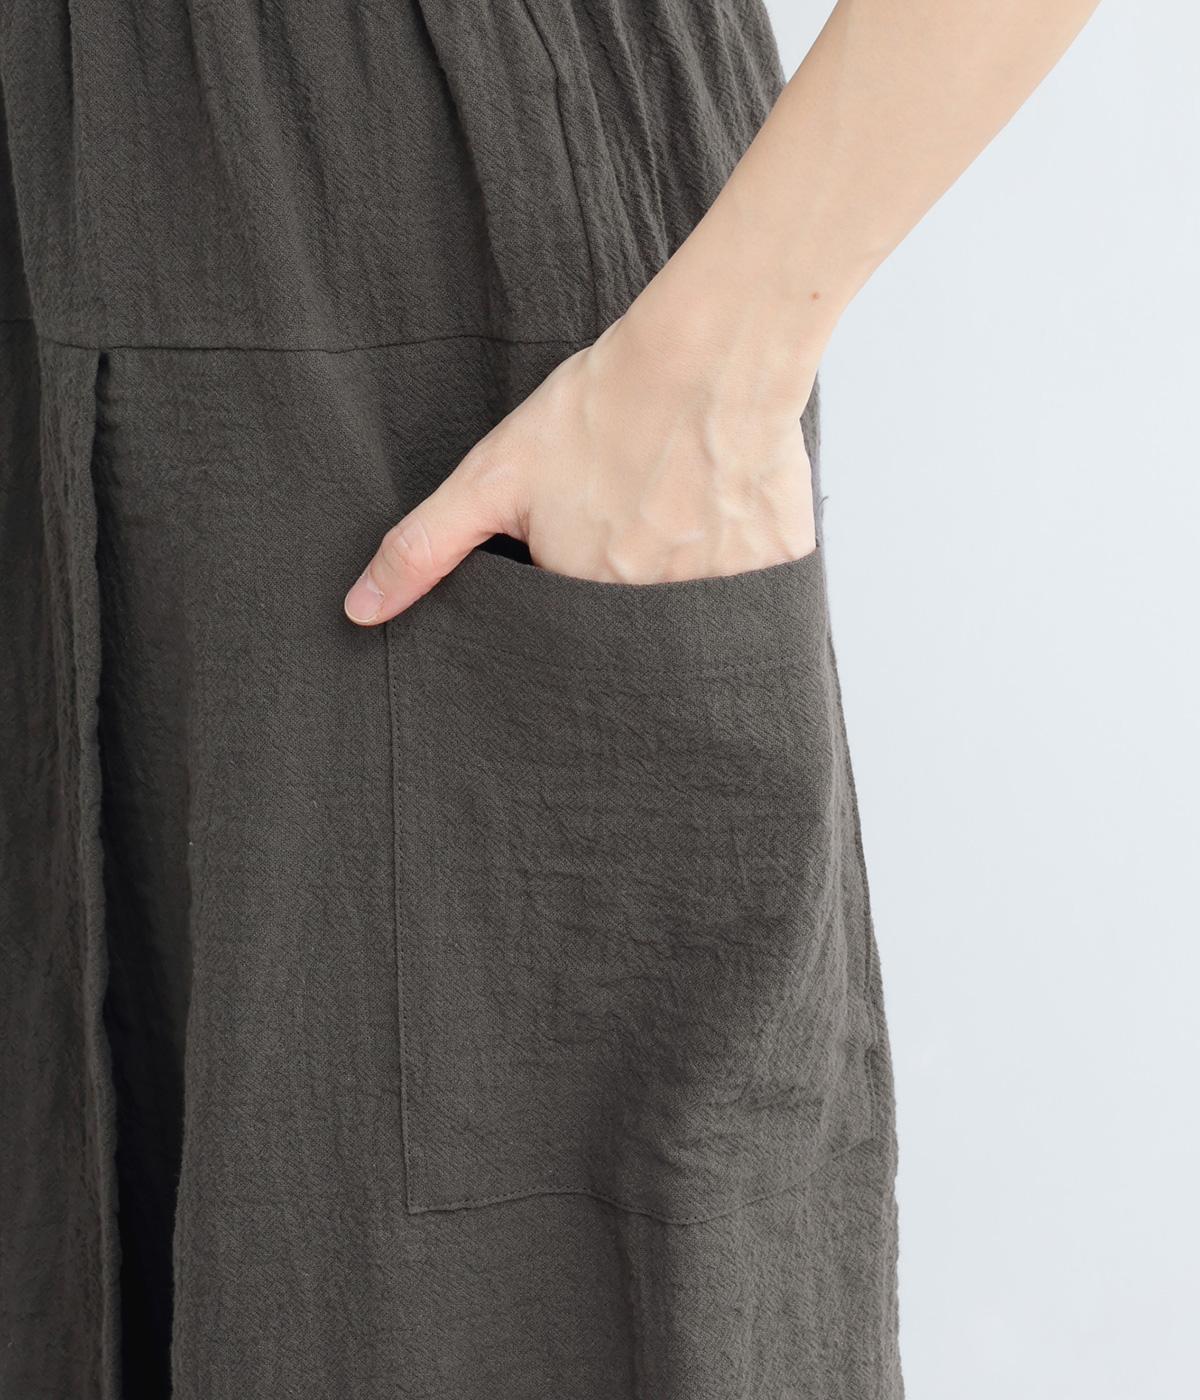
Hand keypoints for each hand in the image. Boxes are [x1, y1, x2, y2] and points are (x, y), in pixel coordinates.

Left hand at [342, 308, 817, 625]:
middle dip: (629, 589)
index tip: (587, 538)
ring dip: (686, 576)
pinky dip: (743, 562)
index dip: (571, 588)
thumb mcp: (492, 477)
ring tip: (679, 508)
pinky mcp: (778, 572)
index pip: (570, 636)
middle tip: (637, 514)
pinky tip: (726, 508)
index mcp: (582, 605)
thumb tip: (359, 611)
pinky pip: (758, 594)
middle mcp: (653, 621)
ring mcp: (723, 600)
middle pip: (633, 633)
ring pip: (696, 615)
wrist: (707, 356)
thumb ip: (423, 548)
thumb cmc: (597, 410)